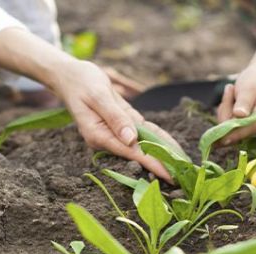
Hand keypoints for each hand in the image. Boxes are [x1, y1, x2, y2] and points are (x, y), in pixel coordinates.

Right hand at [51, 60, 179, 180]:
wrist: (71, 76)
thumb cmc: (81, 83)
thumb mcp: (98, 97)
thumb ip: (115, 117)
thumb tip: (131, 139)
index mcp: (98, 136)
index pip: (131, 153)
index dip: (152, 164)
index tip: (169, 174)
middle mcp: (107, 139)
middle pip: (139, 153)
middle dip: (162, 162)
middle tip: (185, 173)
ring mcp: (115, 133)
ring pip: (144, 144)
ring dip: (163, 152)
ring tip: (183, 163)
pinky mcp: (122, 124)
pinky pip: (143, 133)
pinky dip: (158, 138)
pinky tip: (172, 146)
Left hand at [216, 64, 255, 145]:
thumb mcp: (250, 88)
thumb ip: (245, 101)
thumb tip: (239, 115)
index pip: (250, 128)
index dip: (235, 134)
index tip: (221, 139)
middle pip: (236, 128)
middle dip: (226, 110)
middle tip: (230, 88)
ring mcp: (249, 126)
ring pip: (228, 124)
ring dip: (225, 107)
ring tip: (232, 89)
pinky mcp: (240, 125)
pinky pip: (225, 121)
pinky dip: (224, 109)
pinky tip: (231, 96)